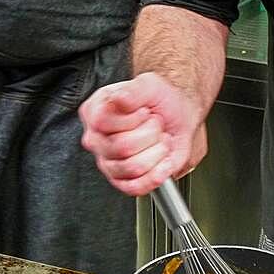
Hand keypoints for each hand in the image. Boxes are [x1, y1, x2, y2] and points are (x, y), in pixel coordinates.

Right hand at [79, 72, 205, 195]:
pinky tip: (163, 162)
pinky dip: (156, 175)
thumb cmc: (161, 101)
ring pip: (133, 167)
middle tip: (155, 126)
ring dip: (156, 153)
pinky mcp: (122, 181)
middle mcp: (97, 139)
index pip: (103, 122)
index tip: (144, 111)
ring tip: (159, 141)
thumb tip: (119, 99)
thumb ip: (134, 90)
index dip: (131, 119)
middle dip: (149, 135)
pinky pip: (136, 187)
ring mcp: (108, 163)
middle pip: (121, 147)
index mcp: (95, 112)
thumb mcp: (150, 85)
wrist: (178, 118)